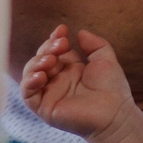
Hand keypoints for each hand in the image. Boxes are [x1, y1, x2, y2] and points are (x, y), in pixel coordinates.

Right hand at [22, 27, 139, 136]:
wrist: (115, 113)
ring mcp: (49, 94)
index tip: (63, 30)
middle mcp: (57, 81)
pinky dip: (29, 82)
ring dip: (36, 62)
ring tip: (51, 60)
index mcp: (70, 69)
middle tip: (62, 45)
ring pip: (30, 74)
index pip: (54, 50)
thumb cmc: (112, 89)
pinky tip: (41, 75)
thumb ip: (94, 44)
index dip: (54, 39)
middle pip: (41, 59)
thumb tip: (80, 33)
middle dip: (48, 48)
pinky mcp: (44, 108)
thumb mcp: (105, 60)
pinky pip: (28, 94)